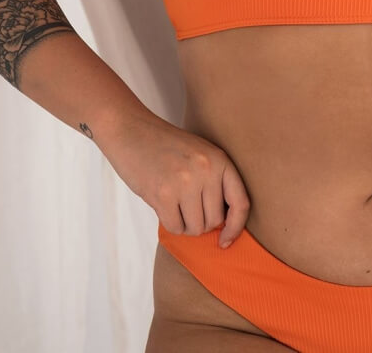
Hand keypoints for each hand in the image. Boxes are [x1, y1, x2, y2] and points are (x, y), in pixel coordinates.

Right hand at [104, 111, 249, 246]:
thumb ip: (214, 181)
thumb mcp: (199, 154)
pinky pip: (175, 227)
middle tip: (185, 206)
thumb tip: (223, 226)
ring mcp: (186, 182)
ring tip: (174, 203)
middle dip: (200, 221)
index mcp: (219, 159)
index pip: (241, 203)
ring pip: (196, 228)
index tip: (225, 241)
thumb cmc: (165, 146)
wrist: (131, 129)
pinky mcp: (163, 194)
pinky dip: (170, 223)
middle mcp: (207, 170)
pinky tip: (162, 204)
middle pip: (215, 221)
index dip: (235, 228)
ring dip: (185, 224)